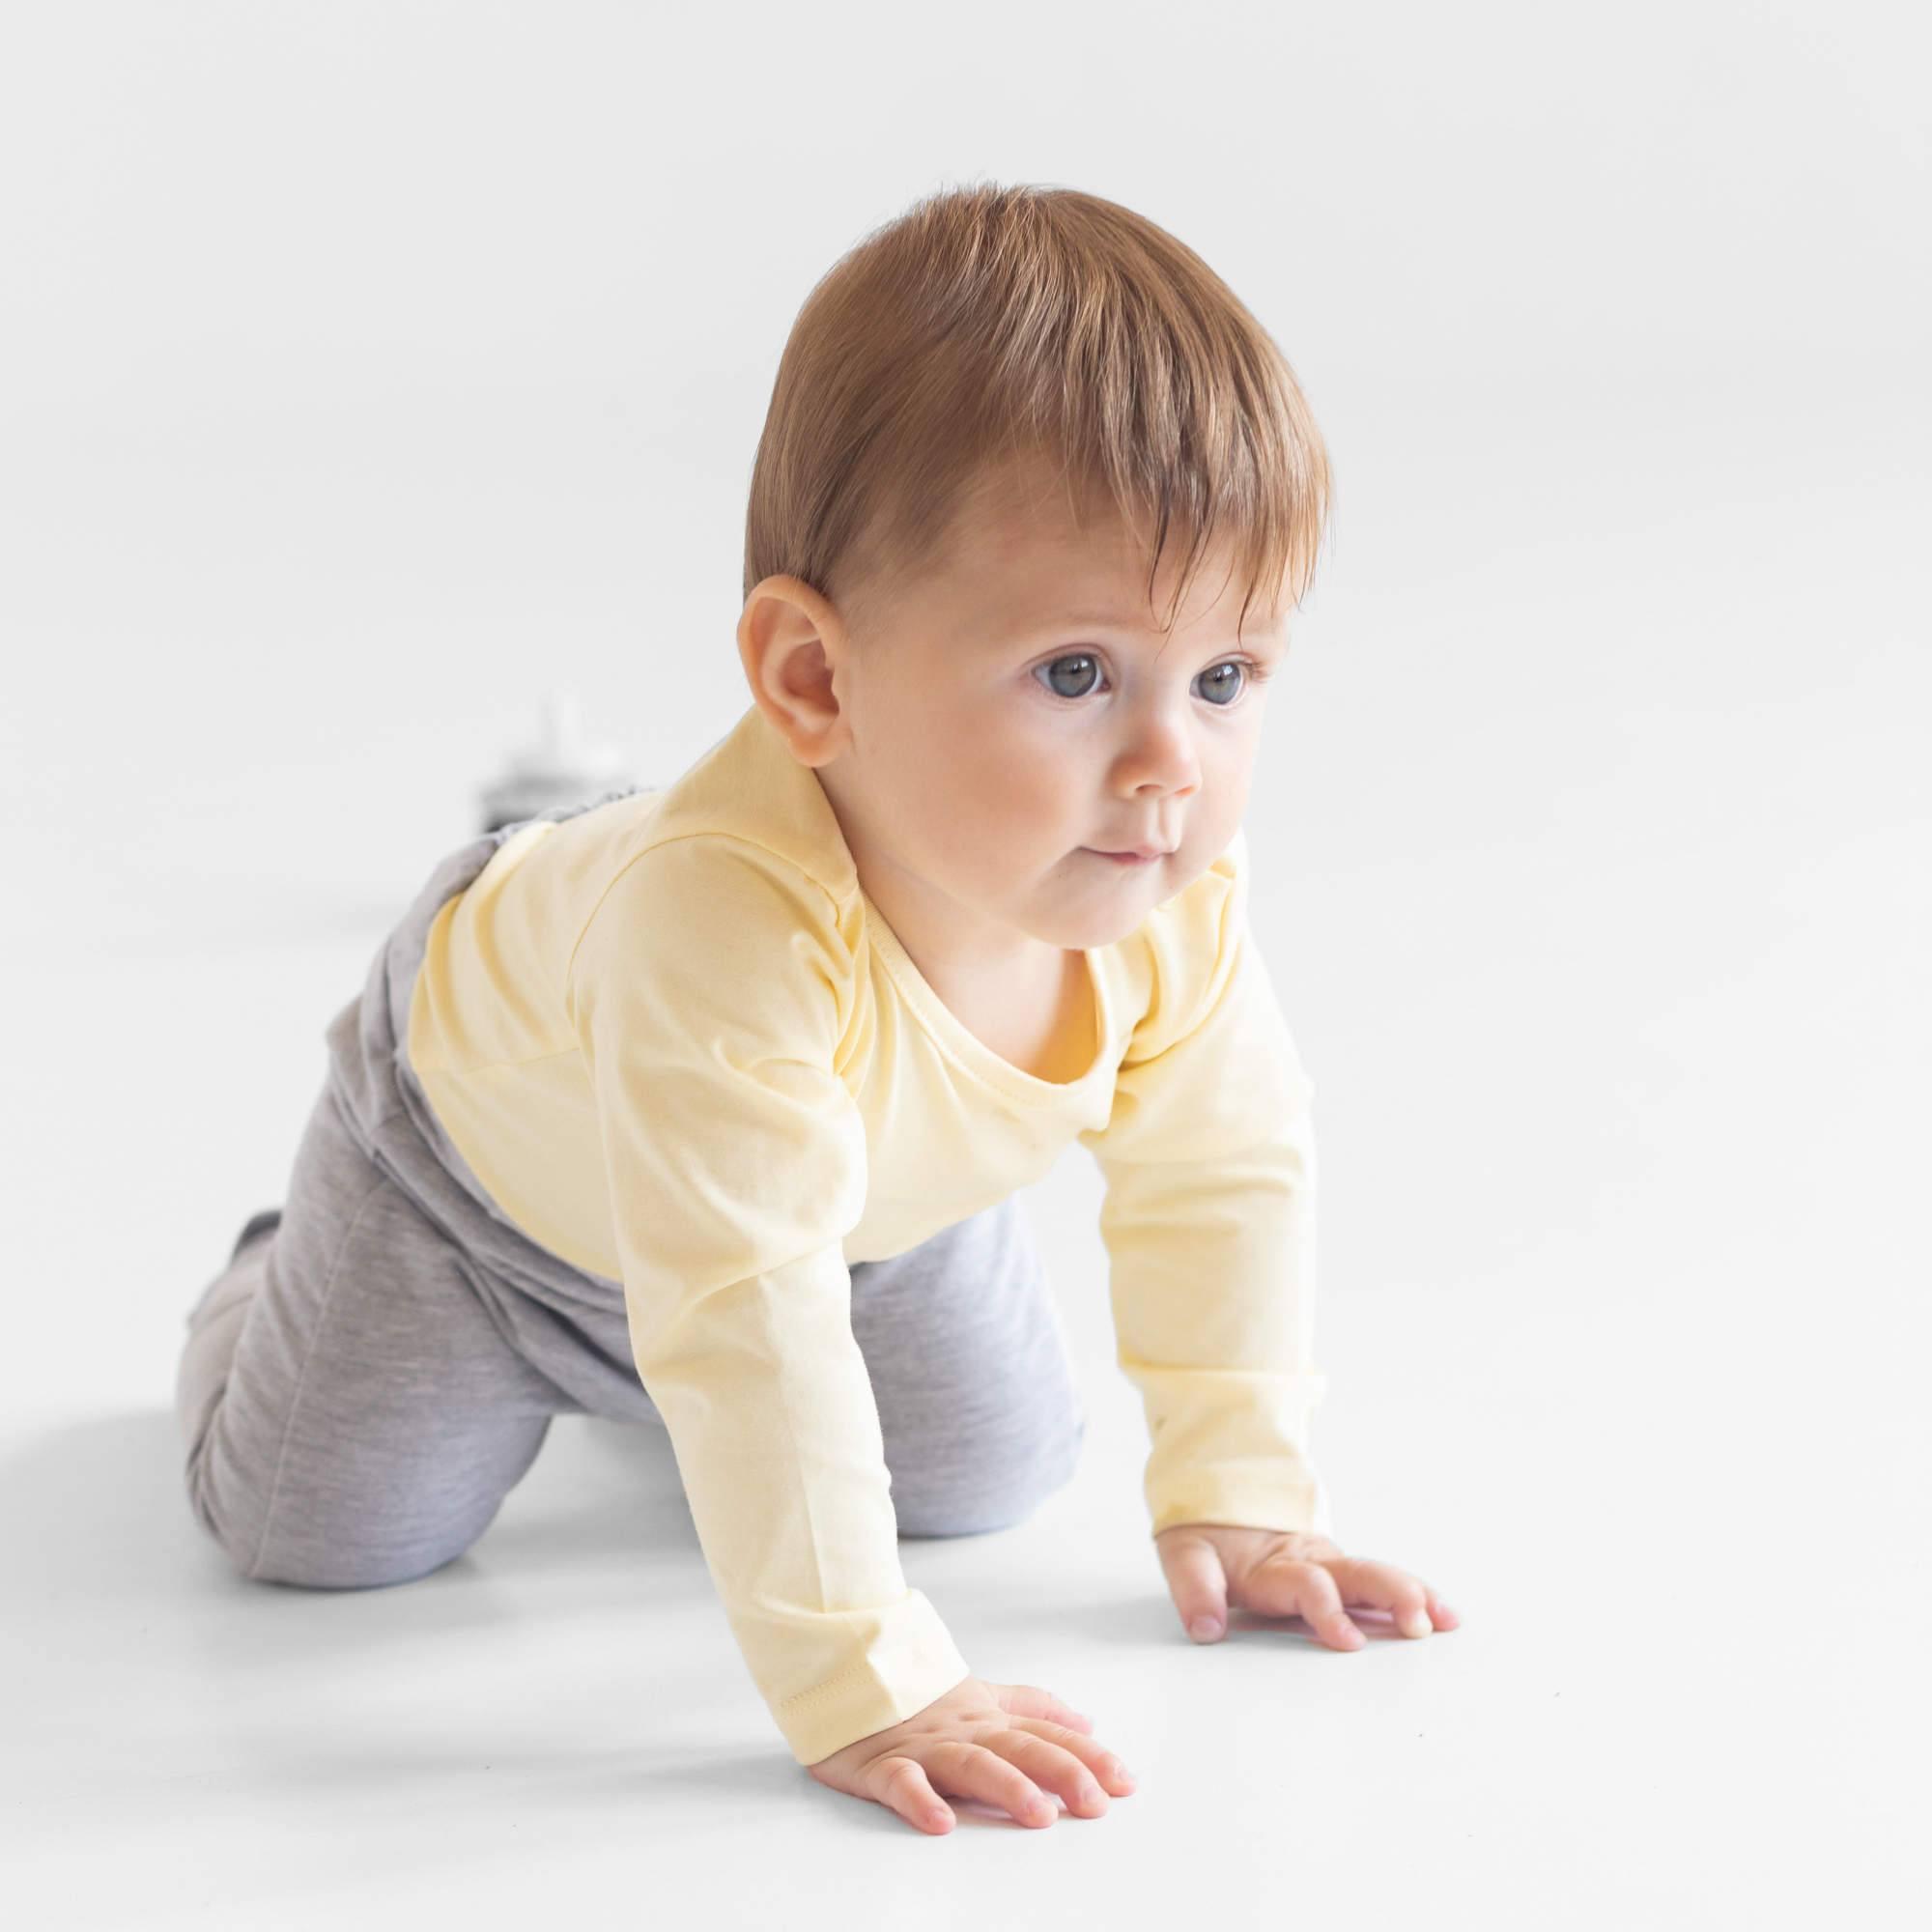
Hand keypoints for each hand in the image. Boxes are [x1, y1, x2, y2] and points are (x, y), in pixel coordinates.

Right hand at [804, 1673, 1137, 1834]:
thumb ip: (1034, 1708)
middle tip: (1096, 1802)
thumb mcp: (983, 1696)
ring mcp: (924, 1747)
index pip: (1047, 1735)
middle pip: (1020, 1748)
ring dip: (1006, 1786)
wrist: (844, 1673)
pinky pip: (901, 1782)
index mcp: (989, 1718)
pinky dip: (920, 1800)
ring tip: (1038, 1813)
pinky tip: (941, 1822)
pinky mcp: (879, 1764)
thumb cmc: (918, 1696)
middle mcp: (964, 1731)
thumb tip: (1087, 1722)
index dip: (1087, 1756)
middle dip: (1061, 1773)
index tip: (1125, 1782)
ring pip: (970, 1763)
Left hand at [1155, 1522, 1460, 1648]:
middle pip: (1356, 1576)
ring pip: (1378, 1578)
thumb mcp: (1186, 1555)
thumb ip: (1195, 1590)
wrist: (1225, 1503)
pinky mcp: (1345, 1576)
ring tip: (1444, 1621)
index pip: (1304, 1585)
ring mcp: (1333, 1568)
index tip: (1348, 1640)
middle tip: (1417, 1624)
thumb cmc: (1208, 1539)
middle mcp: (1312, 1563)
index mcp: (1272, 1566)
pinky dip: (1417, 1597)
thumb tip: (1205, 1629)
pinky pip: (1385, 1585)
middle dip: (1389, 1597)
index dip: (1325, 1609)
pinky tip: (1446, 1617)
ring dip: (1412, 1597)